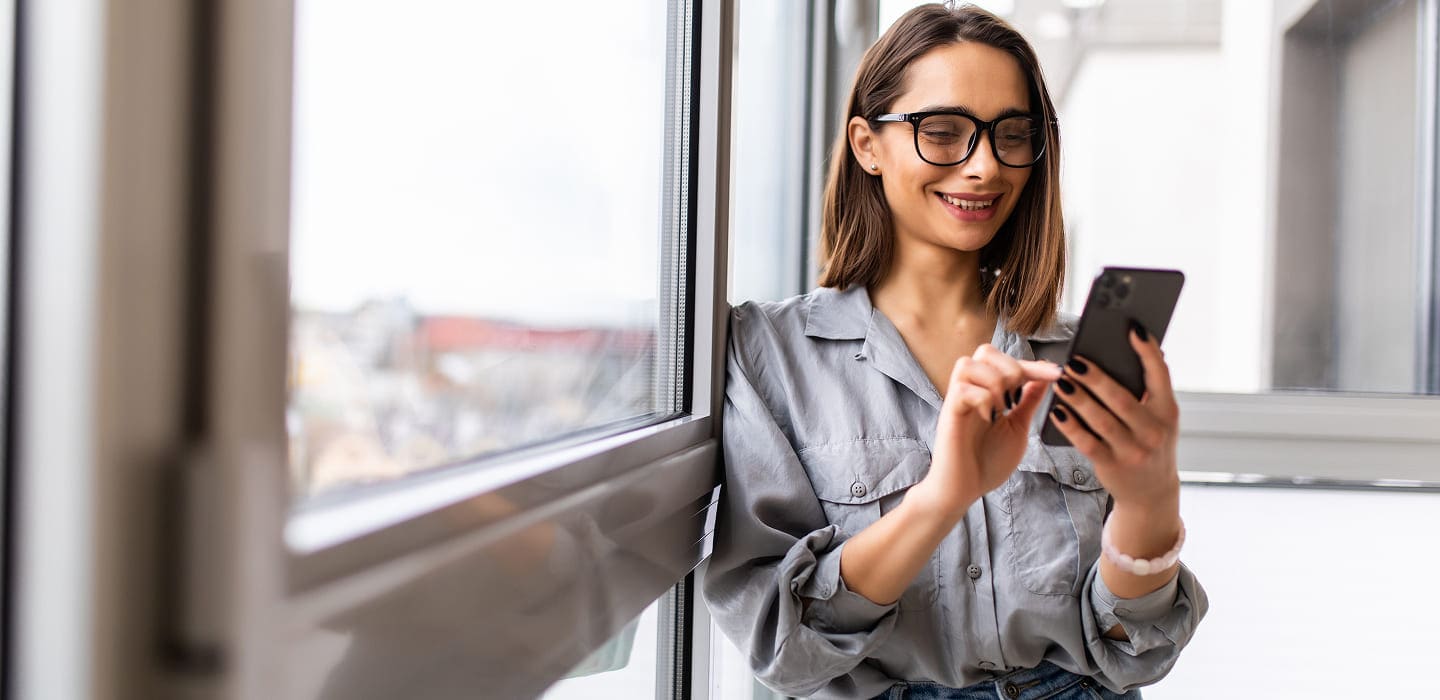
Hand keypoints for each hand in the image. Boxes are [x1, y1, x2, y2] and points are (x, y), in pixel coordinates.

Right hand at [912, 344, 1062, 518]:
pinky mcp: (949, 414)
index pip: (1009, 362)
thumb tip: (1045, 377)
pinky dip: (982, 398)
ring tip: (1002, 407)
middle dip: (1010, 368)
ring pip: (969, 363)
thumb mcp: (1018, 427)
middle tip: (1017, 397)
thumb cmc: (987, 462)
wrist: (964, 490)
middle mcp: (971, 390)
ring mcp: (958, 401)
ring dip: (994, 382)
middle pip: (985, 350)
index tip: (1059, 372)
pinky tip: (989, 417)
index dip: (1036, 364)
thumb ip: (1028, 401)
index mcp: (988, 391)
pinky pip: (962, 389)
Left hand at [1047, 325, 1180, 509]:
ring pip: (1101, 419)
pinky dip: (1070, 425)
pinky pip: (1086, 442)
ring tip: (1061, 380)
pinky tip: (1057, 410)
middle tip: (1075, 361)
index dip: (1147, 352)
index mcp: (1168, 412)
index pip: (1160, 376)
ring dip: (1078, 398)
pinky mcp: (1112, 465)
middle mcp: (1154, 431)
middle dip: (1096, 378)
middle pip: (1121, 398)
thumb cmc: (1150, 444)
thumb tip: (1137, 350)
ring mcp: (1133, 450)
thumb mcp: (1160, 419)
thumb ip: (1150, 391)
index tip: (1132, 329)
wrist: (1152, 493)